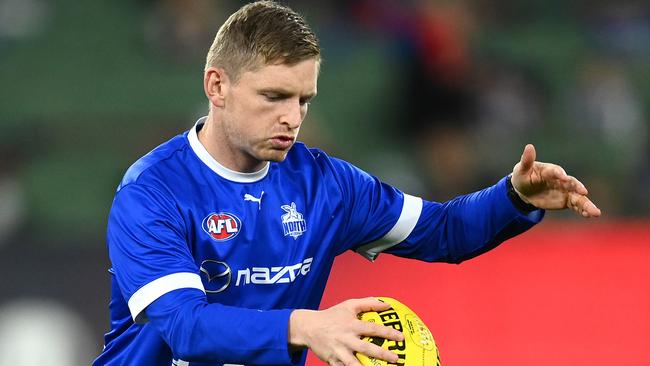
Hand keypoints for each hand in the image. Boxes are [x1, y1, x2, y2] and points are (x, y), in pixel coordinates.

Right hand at [288, 298, 403, 365]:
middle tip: (396, 359)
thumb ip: (368, 303)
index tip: (401, 337)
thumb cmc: (332, 315)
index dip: (387, 332)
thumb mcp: (349, 305)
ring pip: (354, 364)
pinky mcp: (332, 361)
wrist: (309, 327)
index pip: (372, 328)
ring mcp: (339, 351)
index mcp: (351, 325)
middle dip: (382, 354)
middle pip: (366, 348)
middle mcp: (346, 339)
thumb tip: (387, 304)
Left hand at [511, 144, 600, 217]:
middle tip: (584, 192)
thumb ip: (527, 160)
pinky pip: (576, 205)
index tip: (563, 177)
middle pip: (572, 183)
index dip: (559, 174)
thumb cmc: (523, 176)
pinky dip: (583, 210)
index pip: (556, 171)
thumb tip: (529, 146)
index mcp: (550, 170)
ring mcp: (565, 190)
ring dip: (587, 204)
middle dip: (578, 187)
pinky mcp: (566, 200)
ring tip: (595, 212)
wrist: (525, 190)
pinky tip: (589, 215)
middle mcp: (561, 180)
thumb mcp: (521, 169)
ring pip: (578, 196)